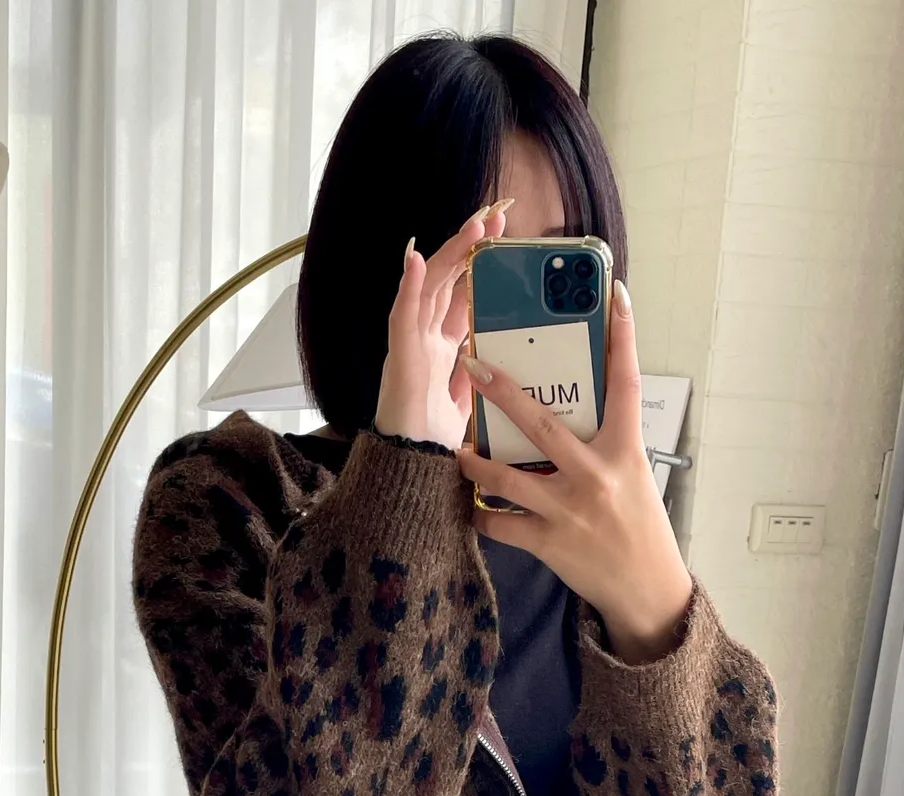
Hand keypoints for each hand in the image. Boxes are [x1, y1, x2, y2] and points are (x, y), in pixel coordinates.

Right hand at [373, 200, 513, 449]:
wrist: (414, 470)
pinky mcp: (401, 356)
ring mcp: (411, 343)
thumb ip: (480, 375)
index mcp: (443, 347)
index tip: (503, 239)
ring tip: (474, 226)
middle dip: (470, 247)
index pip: (463, 294)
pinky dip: (408, 286)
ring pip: (429, 287)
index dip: (479, 265)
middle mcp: (426, 338)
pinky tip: (415, 258)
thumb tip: (502, 357)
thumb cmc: (436, 442)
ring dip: (450, 254)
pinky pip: (402, 315)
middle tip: (496, 217)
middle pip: (448, 281)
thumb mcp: (472, 402)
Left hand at [456, 280, 694, 663]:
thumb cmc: (640, 527)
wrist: (647, 590)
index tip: (614, 294)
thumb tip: (578, 403)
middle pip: (542, 423)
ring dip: (475, 460)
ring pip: (507, 477)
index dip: (623, 336)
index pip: (626, 382)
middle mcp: (596, 476)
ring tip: (458, 447)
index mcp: (625, 450)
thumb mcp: (635, 475)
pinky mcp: (548, 544)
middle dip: (503, 392)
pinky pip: (500, 524)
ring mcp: (569, 511)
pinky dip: (481, 515)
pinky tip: (470, 506)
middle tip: (473, 363)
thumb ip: (605, 442)